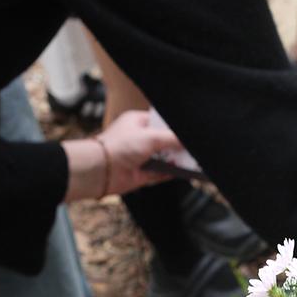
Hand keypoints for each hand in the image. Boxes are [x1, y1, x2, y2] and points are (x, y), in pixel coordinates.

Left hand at [62, 109, 182, 200]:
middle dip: (178, 145)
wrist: (102, 169)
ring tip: (194, 160)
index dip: (174, 127)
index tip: (190, 130)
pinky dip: (172, 172)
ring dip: (176, 160)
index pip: (160, 122)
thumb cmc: (119, 146)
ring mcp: (140, 157)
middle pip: (164, 141)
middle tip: (195, 146)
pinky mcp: (141, 173)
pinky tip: (184, 171)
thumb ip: (171, 138)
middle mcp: (139, 139)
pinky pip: (161, 172)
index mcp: (137, 122)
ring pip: (164, 157)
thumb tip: (188, 140)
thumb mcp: (150, 137)